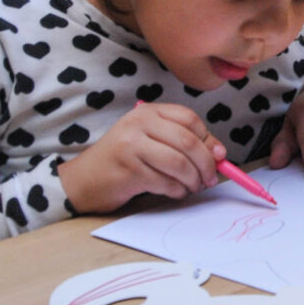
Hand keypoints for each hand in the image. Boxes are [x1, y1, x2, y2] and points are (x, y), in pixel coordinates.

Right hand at [58, 103, 221, 214]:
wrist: (84, 179)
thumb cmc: (124, 160)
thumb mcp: (151, 141)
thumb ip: (182, 141)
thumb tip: (219, 153)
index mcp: (148, 112)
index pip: (189, 119)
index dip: (208, 139)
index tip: (219, 156)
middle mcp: (138, 124)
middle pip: (187, 142)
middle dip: (206, 164)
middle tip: (210, 179)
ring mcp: (131, 146)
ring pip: (179, 164)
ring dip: (193, 180)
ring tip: (193, 187)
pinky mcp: (128, 170)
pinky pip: (165, 182)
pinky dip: (177, 191)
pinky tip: (175, 192)